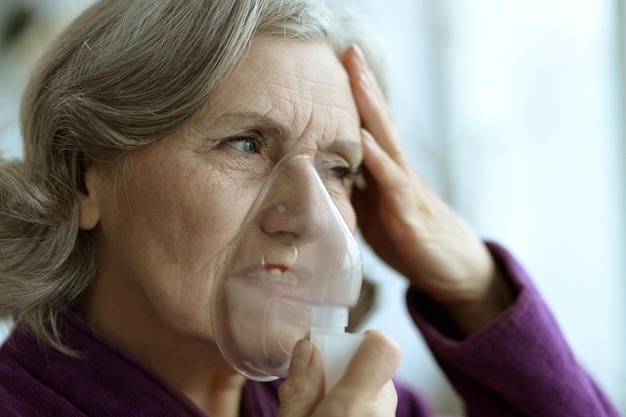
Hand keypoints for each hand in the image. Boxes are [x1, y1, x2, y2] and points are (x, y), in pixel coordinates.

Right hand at [278, 332, 399, 416]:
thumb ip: (300, 390)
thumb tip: (307, 348)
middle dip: (344, 371)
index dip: (364, 340)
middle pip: (374, 368)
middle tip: (316, 392)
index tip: (338, 348)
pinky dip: (355, 410)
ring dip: (349, 395)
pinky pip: (373, 409)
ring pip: (374, 392)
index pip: (384, 348)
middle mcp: (381, 411)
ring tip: (320, 411)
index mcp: (355, 404)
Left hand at [342, 45, 513, 334]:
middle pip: (380, 121)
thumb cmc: (410, 238)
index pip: (370, 125)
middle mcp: (398, 170)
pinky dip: (378, 159)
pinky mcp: (408, 213)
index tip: (339, 65)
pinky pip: (392, 181)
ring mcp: (405, 188)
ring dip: (371, 108)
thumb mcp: (374, 211)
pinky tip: (364, 140)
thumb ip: (355, 190)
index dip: (356, 96)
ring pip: (387, 140)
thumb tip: (325, 177)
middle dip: (364, 86)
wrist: (452, 269)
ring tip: (356, 77)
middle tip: (350, 51)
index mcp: (387, 170)